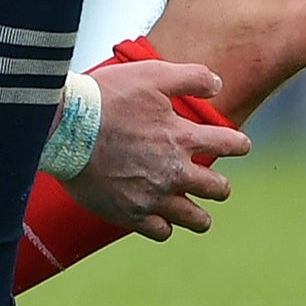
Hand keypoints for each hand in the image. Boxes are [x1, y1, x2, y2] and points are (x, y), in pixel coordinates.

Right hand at [62, 56, 250, 238]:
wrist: (64, 128)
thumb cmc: (107, 97)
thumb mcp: (153, 74)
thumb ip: (191, 77)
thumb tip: (218, 84)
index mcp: (182, 137)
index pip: (229, 145)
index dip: (239, 145)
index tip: (240, 146)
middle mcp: (174, 171)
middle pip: (217, 188)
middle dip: (221, 186)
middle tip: (218, 185)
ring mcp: (153, 196)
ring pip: (195, 219)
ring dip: (201, 215)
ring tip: (199, 214)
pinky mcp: (130, 214)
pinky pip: (161, 231)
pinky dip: (165, 226)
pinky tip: (161, 219)